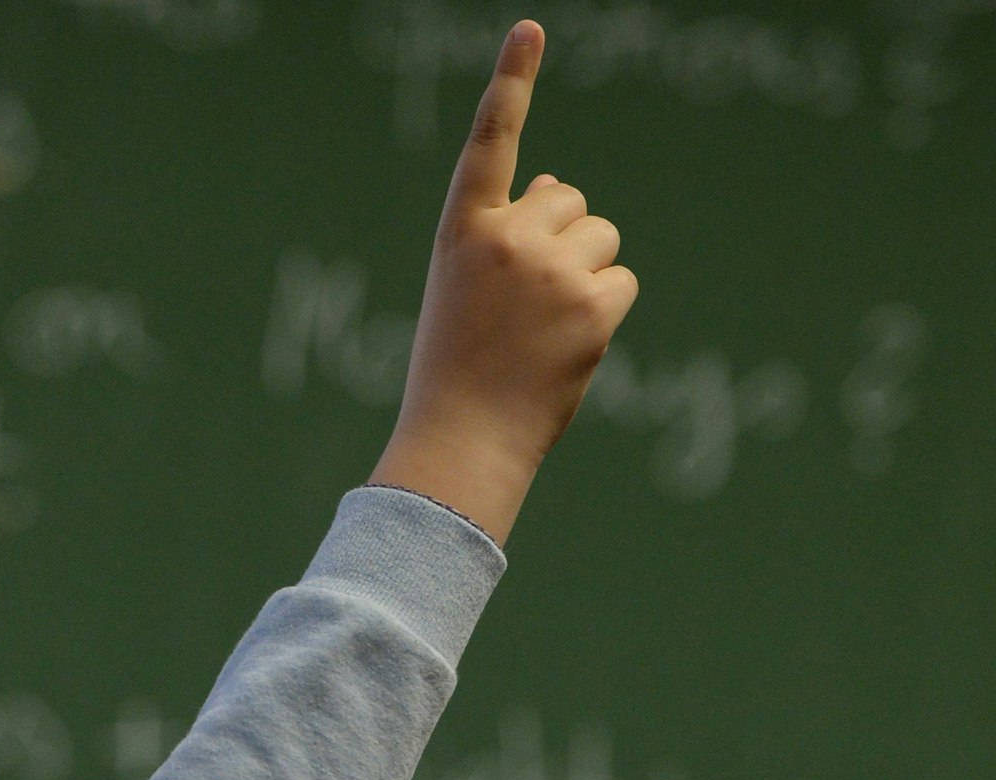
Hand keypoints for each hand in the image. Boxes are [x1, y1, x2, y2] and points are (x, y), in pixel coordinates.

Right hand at [369, 19, 636, 546]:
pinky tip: (569, 344)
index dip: (511, 82)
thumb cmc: (458, 364)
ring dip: (587, 272)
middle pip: (570, 199)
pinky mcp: (593, 303)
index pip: (491, 143)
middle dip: (564, 237)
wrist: (463, 437)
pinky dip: (605, 310)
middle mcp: (506, 238)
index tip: (530, 29)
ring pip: (601, 238)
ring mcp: (551, 269)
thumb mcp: (464, 287)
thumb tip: (567, 189)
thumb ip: (508, 233)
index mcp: (462, 230)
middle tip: (529, 299)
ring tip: (544, 326)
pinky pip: (621, 280)